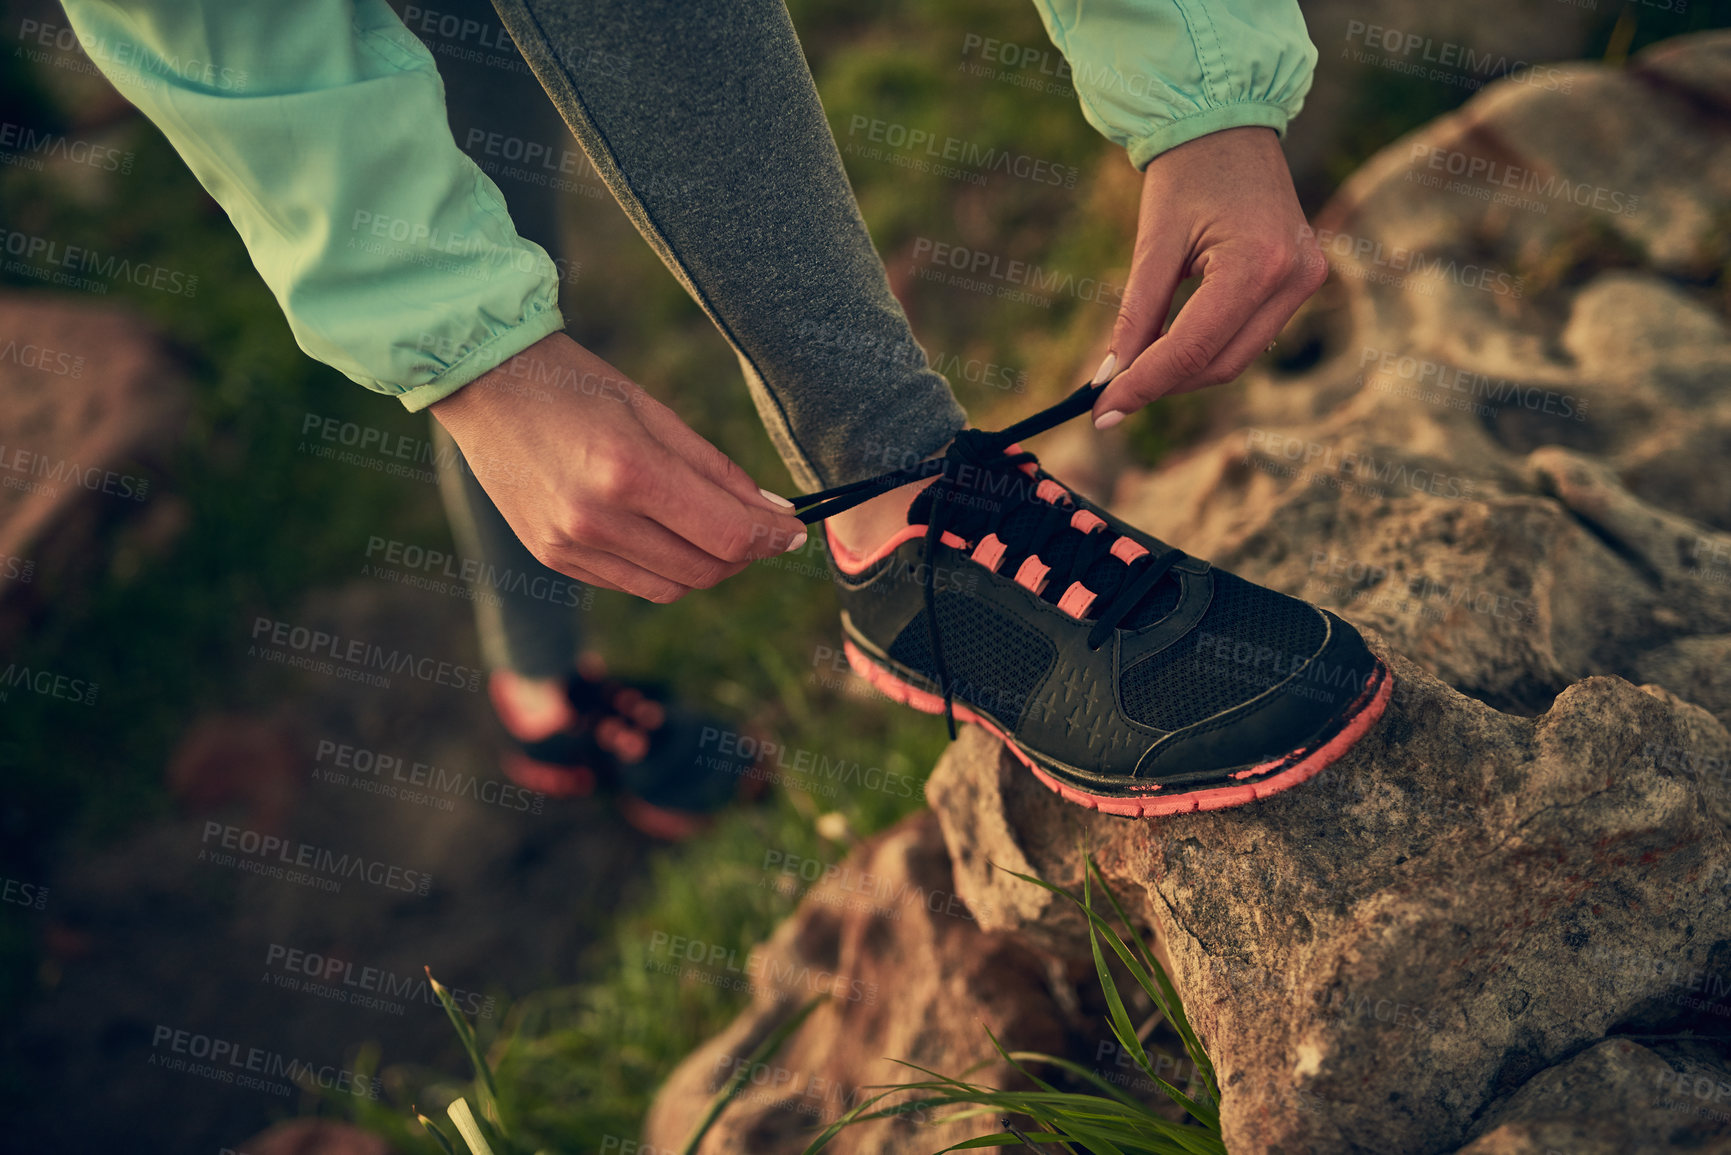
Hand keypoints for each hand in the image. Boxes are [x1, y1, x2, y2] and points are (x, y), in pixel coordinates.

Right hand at [430, 332, 807, 602]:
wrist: (484, 384)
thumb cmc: (576, 383)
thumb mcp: (654, 411)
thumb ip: (715, 470)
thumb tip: (771, 513)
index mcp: (629, 471)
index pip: (728, 534)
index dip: (772, 538)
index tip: (793, 531)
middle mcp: (597, 519)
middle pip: (705, 569)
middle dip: (745, 555)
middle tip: (760, 530)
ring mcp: (570, 546)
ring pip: (671, 588)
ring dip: (707, 567)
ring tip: (714, 532)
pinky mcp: (553, 558)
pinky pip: (631, 583)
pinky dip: (662, 568)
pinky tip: (663, 533)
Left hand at [1091, 126, 1326, 426]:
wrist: (1229, 121)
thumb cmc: (1186, 172)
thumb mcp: (1153, 243)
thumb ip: (1136, 315)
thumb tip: (1110, 378)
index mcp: (1257, 264)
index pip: (1192, 350)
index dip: (1143, 386)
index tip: (1101, 412)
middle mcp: (1293, 278)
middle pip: (1219, 365)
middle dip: (1163, 384)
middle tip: (1111, 394)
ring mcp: (1306, 280)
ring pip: (1236, 358)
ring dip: (1184, 371)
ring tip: (1134, 370)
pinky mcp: (1303, 280)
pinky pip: (1250, 335)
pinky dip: (1207, 348)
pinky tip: (1168, 347)